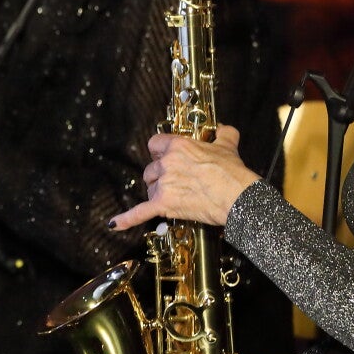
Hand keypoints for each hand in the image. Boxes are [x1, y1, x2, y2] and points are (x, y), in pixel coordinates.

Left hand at [109, 125, 260, 231]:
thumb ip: (223, 134)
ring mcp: (163, 184)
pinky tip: (115, 224)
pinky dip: (127, 219)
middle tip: (176, 181)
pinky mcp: (163, 205)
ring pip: (149, 188)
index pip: (154, 144)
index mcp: (177, 146)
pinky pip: (140, 212)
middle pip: (151, 169)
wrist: (238, 197)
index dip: (160, 153)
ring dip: (158, 193)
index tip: (166, 157)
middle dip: (160, 176)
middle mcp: (166, 163)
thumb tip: (223, 129)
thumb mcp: (227, 146)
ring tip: (175, 198)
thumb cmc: (232, 173)